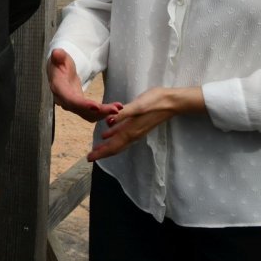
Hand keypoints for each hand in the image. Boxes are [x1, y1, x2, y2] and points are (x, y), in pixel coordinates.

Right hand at [47, 49, 121, 122]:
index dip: (83, 104)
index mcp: (59, 88)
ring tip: (118, 108)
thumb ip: (58, 56)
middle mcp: (64, 100)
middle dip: (99, 111)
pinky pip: (91, 114)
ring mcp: (72, 105)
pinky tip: (114, 109)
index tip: (96, 106)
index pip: (70, 99)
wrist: (59, 71)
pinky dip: (103, 113)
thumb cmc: (60, 63)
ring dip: (103, 113)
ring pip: (88, 114)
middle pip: (82, 110)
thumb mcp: (60, 57)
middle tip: (116, 109)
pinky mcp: (79, 107)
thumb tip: (57, 53)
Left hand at [88, 86, 204, 161]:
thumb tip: (108, 122)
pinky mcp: (139, 125)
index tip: (89, 158)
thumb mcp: (137, 106)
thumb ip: (123, 114)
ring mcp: (137, 130)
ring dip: (107, 147)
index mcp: (131, 130)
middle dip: (102, 153)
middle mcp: (133, 134)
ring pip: (119, 142)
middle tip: (89, 157)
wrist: (171, 102)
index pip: (113, 146)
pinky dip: (114, 137)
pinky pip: (123, 135)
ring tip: (96, 149)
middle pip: (115, 147)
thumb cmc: (154, 102)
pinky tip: (108, 134)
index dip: (101, 152)